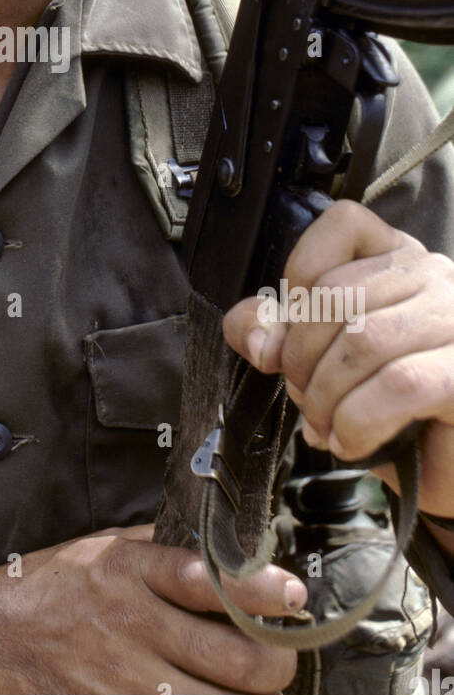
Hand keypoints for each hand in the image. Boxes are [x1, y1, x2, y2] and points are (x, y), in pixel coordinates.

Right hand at [0, 522, 303, 694]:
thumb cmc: (47, 589)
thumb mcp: (101, 549)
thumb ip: (158, 548)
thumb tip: (219, 545)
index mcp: (130, 572)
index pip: (211, 580)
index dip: (264, 590)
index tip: (293, 594)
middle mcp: (134, 627)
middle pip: (240, 660)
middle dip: (277, 662)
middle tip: (280, 655)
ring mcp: (128, 683)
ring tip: (252, 689)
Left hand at [222, 199, 453, 517]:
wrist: (447, 470)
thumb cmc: (390, 411)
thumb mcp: (324, 361)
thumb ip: (281, 332)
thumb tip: (260, 339)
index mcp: (400, 258)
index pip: (343, 224)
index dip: (298, 280)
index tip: (291, 337)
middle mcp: (436, 276)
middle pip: (336, 291)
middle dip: (301, 357)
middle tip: (306, 400)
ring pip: (363, 340)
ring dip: (325, 399)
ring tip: (327, 428)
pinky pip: (398, 385)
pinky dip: (358, 422)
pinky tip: (354, 442)